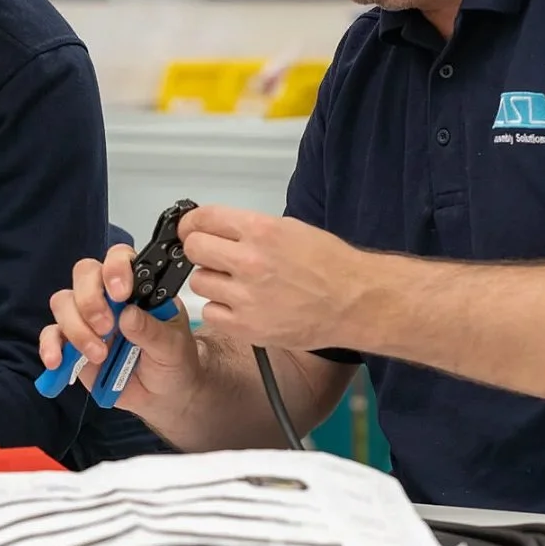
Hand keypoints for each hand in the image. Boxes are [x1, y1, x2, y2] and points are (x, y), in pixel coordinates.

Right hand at [38, 243, 201, 418]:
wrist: (164, 398)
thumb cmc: (174, 362)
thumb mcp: (173, 348)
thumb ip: (152, 331)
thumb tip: (128, 315)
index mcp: (137, 287)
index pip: (119, 259)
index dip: (115, 269)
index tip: (120, 294)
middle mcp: (109, 296)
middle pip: (85, 274)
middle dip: (90, 300)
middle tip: (106, 328)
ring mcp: (87, 318)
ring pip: (64, 302)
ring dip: (76, 328)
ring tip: (98, 356)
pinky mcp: (72, 343)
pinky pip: (51, 335)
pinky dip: (49, 345)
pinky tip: (56, 362)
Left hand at [177, 204, 360, 350]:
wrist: (354, 302)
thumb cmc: (329, 265)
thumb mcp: (289, 228)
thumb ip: (249, 228)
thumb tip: (216, 228)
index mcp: (260, 231)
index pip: (203, 219)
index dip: (192, 223)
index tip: (190, 228)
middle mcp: (250, 261)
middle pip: (194, 248)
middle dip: (200, 250)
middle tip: (212, 256)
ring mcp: (247, 296)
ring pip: (199, 282)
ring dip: (212, 281)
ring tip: (236, 284)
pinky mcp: (247, 327)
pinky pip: (209, 313)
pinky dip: (220, 309)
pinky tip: (240, 305)